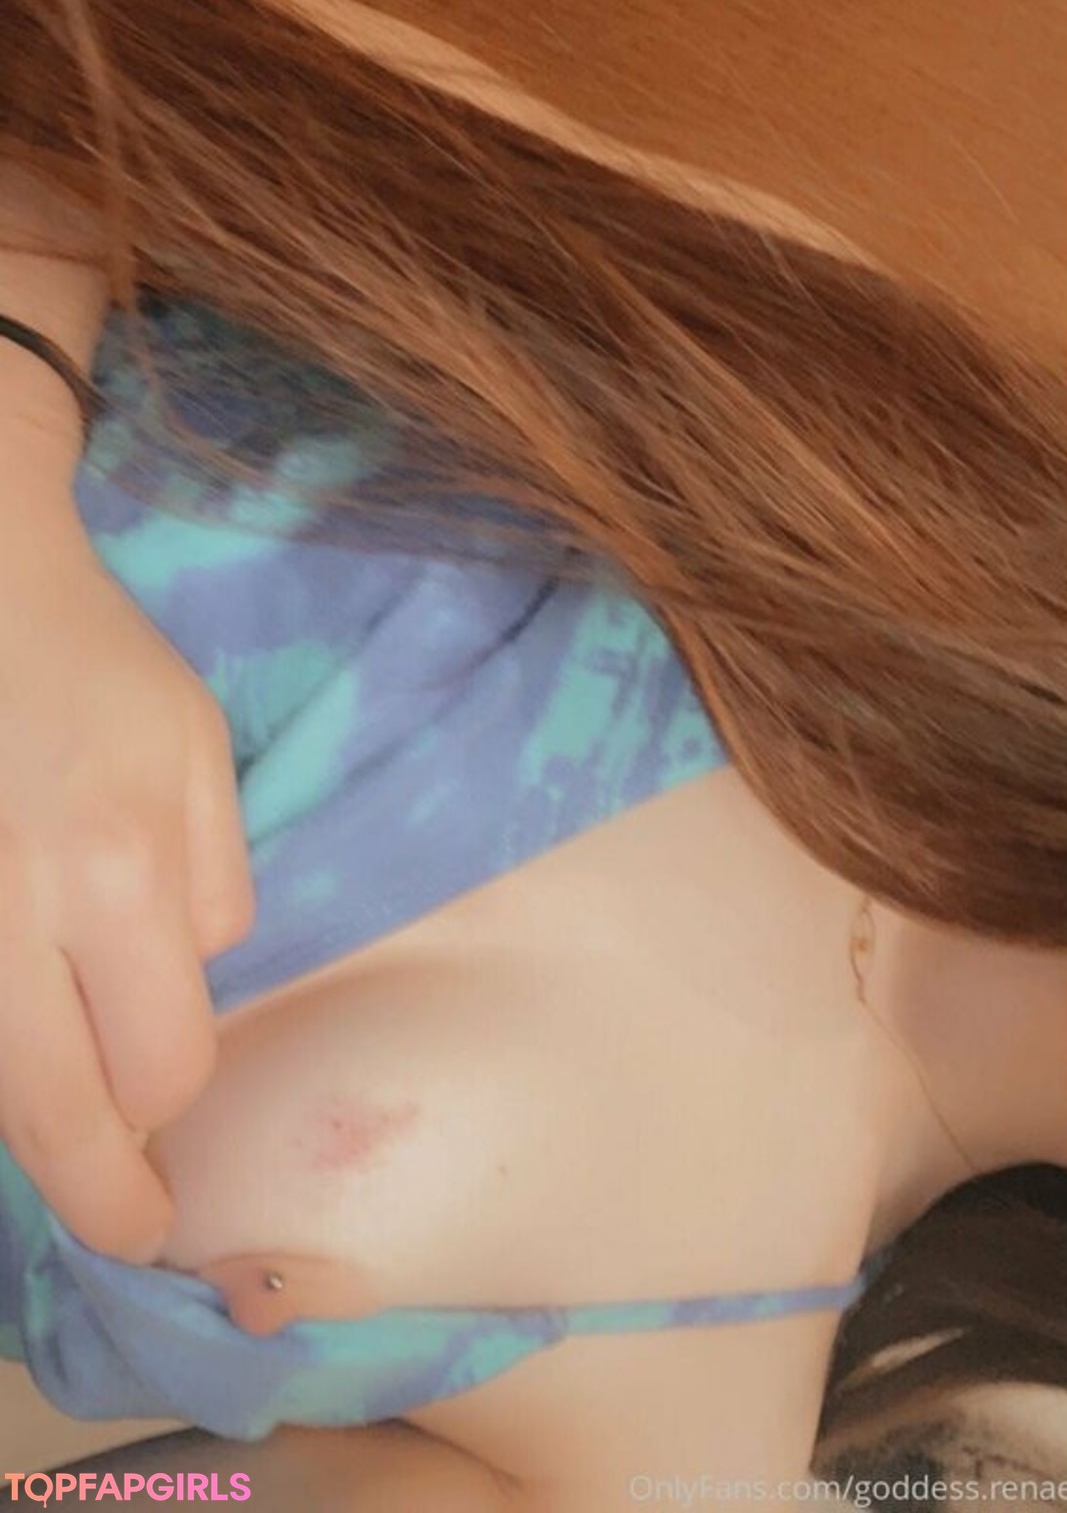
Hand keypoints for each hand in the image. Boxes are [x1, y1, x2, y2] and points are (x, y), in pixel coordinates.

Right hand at [0, 465, 254, 1261]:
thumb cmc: (94, 668)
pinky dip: (1, 1068)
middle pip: (51, 1117)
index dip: (177, 1102)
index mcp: (112, 873)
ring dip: (41, 1139)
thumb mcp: (196, 755)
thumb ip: (213, 884)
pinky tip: (32, 1069)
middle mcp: (10, 925)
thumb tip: (192, 986)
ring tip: (88, 1167)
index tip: (183, 1118)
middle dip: (101, 1196)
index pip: (160, 1062)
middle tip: (134, 1230)